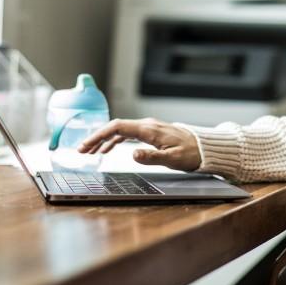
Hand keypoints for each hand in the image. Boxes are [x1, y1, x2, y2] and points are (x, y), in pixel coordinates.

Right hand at [77, 118, 201, 170]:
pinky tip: (107, 149)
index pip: (117, 127)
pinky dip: (114, 140)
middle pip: (115, 127)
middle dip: (96, 138)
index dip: (99, 135)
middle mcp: (147, 125)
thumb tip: (133, 153)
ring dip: (103, 140)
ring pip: (119, 130)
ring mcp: (148, 128)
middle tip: (81, 150)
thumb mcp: (172, 159)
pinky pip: (127, 133)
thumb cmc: (191, 153)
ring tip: (90, 151)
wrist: (204, 148)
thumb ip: (152, 157)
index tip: (86, 145)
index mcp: (149, 130)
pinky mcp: (150, 132)